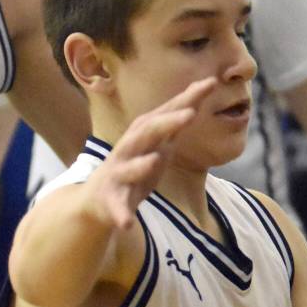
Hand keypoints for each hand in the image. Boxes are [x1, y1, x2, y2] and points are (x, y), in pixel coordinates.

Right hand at [88, 78, 216, 228]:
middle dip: (167, 123)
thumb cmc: (133, 169)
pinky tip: (127, 223)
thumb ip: (172, 128)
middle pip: (148, 132)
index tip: (210, 83)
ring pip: (129, 167)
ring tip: (156, 161)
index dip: (187, 98)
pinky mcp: (109, 200)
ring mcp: (117, 174)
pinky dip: (121, 214)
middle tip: (190, 113)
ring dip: (142, 164)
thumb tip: (194, 103)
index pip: (168, 113)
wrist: (96, 201)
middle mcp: (128, 150)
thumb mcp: (157, 147)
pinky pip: (116, 207)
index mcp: (143, 137)